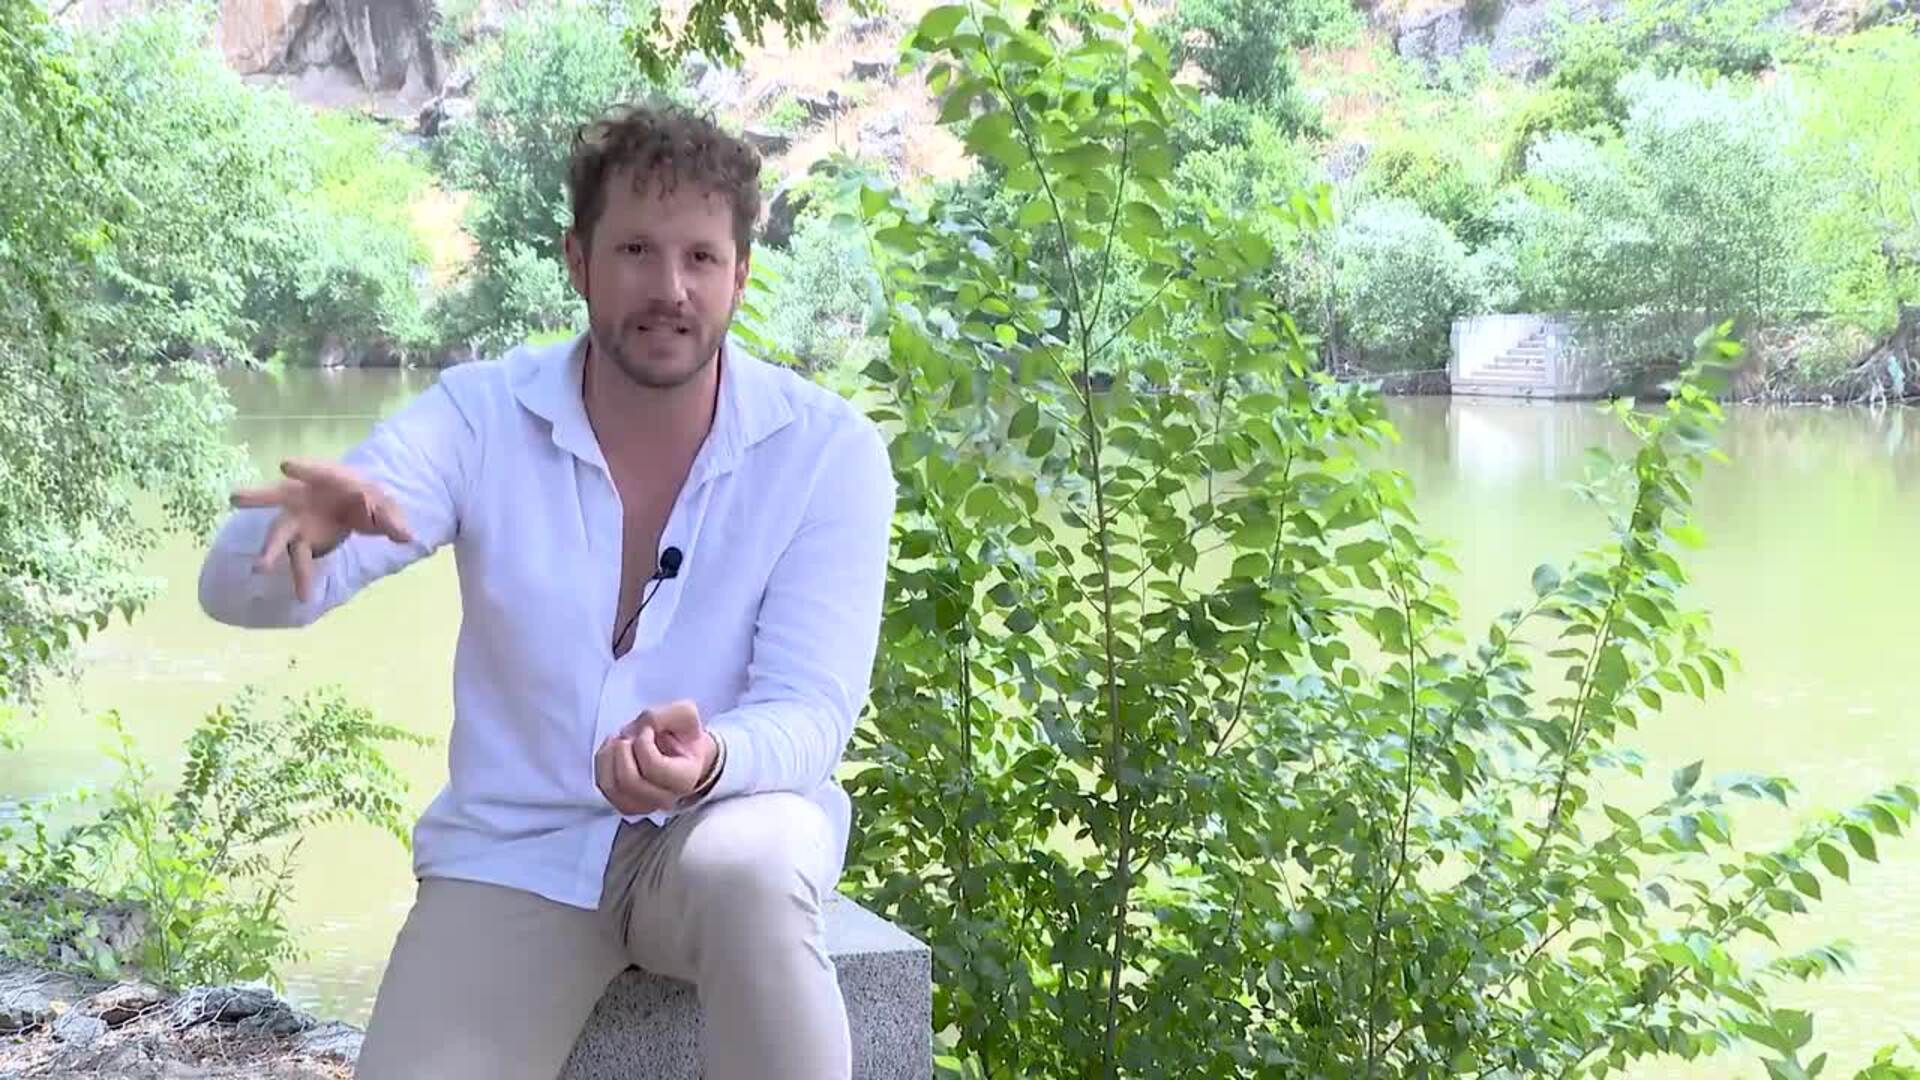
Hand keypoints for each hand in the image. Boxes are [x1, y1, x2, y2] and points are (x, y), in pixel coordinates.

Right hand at [229, 458, 412, 601]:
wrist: (359, 507)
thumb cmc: (368, 497)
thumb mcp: (386, 505)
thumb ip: (393, 519)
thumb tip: (407, 537)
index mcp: (327, 479)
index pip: (315, 471)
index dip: (302, 468)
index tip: (284, 466)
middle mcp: (303, 496)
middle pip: (277, 496)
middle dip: (258, 497)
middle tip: (235, 497)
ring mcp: (298, 519)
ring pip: (280, 533)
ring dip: (270, 551)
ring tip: (258, 569)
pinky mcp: (301, 541)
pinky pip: (298, 559)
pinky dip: (302, 576)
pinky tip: (304, 597)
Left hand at [593, 700, 719, 815]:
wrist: (680, 750)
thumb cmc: (682, 736)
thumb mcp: (684, 714)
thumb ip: (665, 715)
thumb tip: (643, 725)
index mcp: (684, 778)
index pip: (654, 767)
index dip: (644, 742)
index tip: (648, 730)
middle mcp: (664, 798)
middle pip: (629, 780)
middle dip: (623, 749)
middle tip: (632, 735)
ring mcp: (643, 804)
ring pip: (611, 786)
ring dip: (610, 756)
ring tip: (622, 741)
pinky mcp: (624, 803)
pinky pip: (603, 785)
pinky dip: (603, 762)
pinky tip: (614, 750)